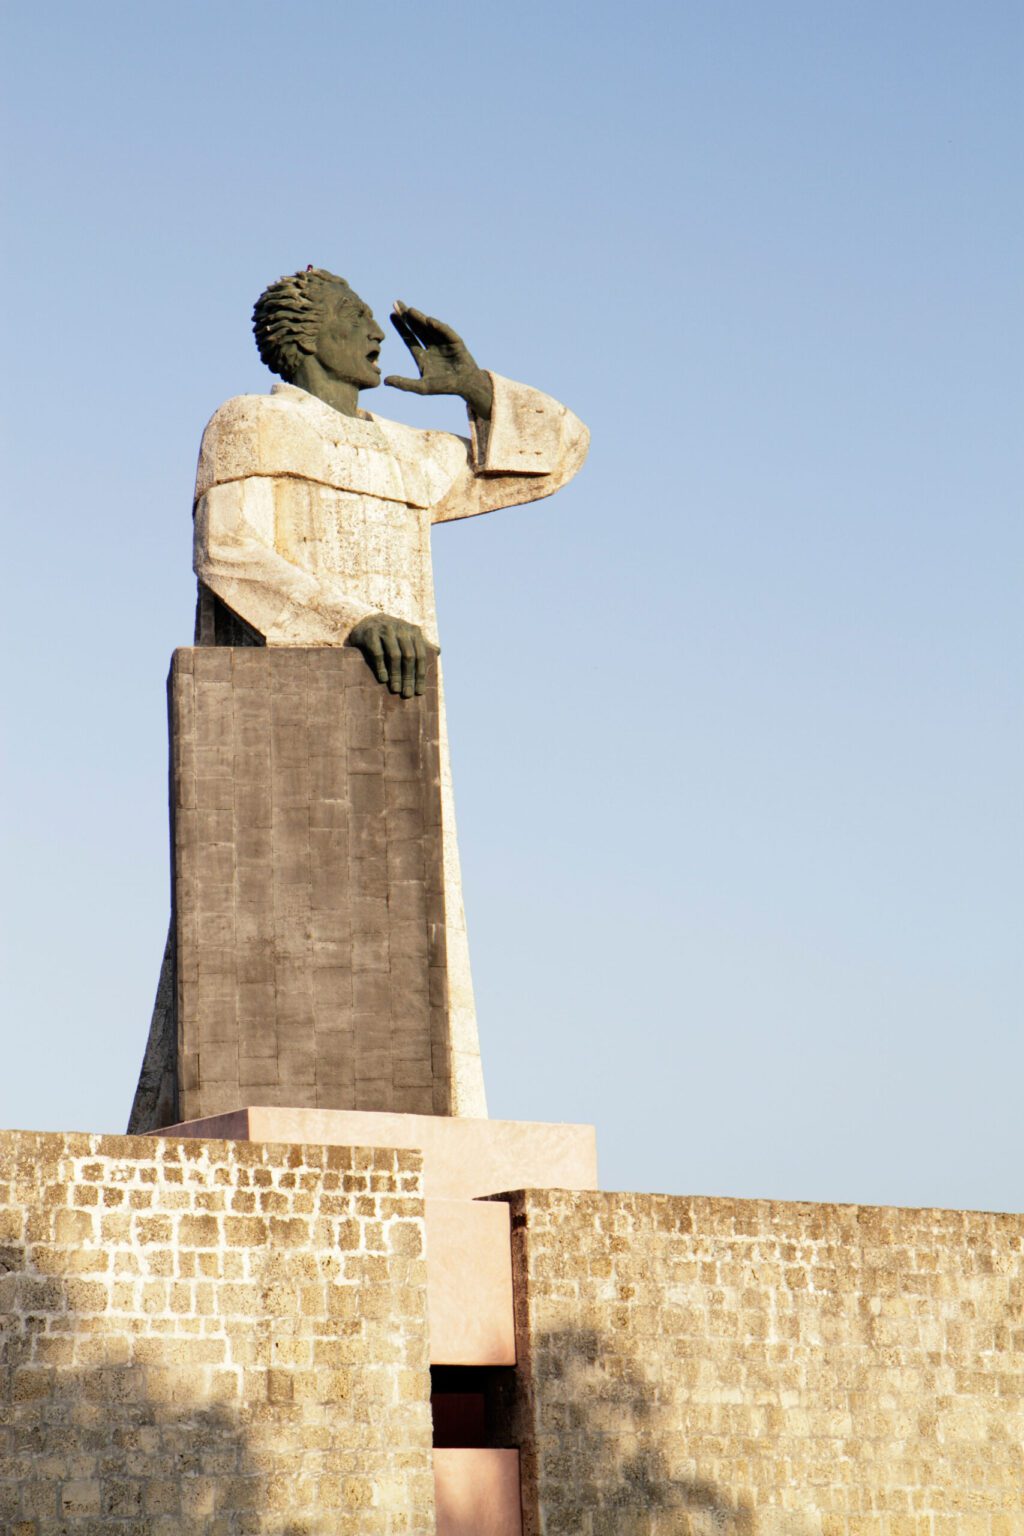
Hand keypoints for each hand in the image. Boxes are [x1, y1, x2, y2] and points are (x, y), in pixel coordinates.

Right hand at [348, 613, 434, 698]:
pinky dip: (382, 667)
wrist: (366, 622)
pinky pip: (378, 653)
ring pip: (394, 655)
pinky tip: (383, 679)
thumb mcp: (406, 636)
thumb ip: (421, 643)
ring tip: (396, 689)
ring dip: (396, 674)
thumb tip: (438, 652)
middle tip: (407, 694)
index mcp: (413, 631)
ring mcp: (386, 630)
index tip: (419, 692)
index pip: (420, 655)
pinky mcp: (371, 633)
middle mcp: (401, 628)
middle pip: (409, 657)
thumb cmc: (390, 635)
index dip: (420, 675)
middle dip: (409, 677)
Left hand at [385, 303, 492, 419]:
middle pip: (417, 329)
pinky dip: (438, 327)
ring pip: (429, 328)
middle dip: (407, 317)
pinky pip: (445, 332)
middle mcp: (431, 346)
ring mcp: (443, 343)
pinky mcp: (455, 342)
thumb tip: (384, 381)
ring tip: (410, 310)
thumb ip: (404, 384)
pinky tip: (429, 321)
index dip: (401, 327)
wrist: (466, 386)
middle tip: (396, 303)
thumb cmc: (444, 387)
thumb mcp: (421, 387)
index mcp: (422, 355)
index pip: (409, 338)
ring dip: (420, 319)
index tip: (391, 314)